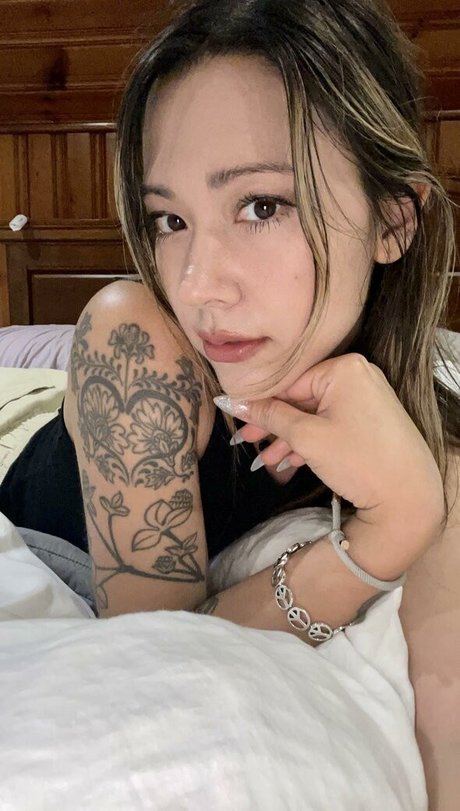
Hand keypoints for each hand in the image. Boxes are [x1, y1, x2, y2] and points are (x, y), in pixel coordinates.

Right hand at [215, 353, 444, 537]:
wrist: (409, 497)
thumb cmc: (359, 461)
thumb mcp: (306, 437)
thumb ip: (269, 416)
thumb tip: (233, 401)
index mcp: (344, 369)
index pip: (290, 382)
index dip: (260, 404)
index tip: (235, 419)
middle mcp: (358, 376)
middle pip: (302, 398)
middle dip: (273, 425)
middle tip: (245, 442)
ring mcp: (367, 398)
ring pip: (315, 415)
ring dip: (289, 439)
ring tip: (266, 462)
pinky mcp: (371, 420)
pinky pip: (332, 424)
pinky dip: (312, 442)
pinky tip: (290, 462)